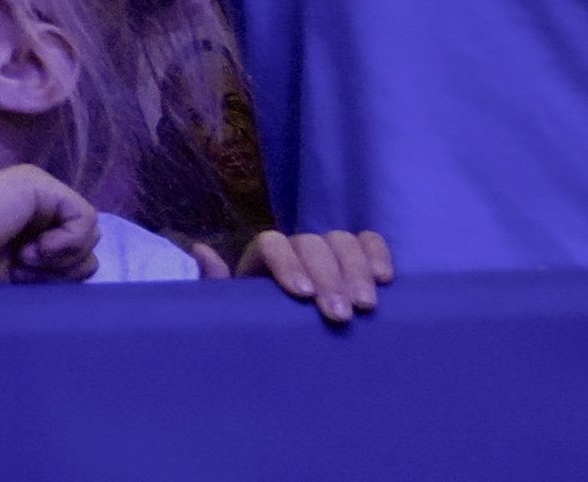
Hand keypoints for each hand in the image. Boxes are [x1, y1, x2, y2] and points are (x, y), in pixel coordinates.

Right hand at [0, 166, 99, 286]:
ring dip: (62, 257)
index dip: (61, 273)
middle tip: (25, 269)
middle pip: (88, 242)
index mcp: (30, 218)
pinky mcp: (39, 184)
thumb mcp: (24, 273)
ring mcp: (39, 188)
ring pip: (90, 233)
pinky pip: (84, 218)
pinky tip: (33, 248)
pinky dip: (66, 242)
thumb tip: (90, 266)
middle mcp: (38, 199)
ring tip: (24, 259)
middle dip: (65, 267)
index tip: (23, 278)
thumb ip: (54, 265)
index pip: (76, 251)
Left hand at [219, 227, 394, 325]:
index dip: (287, 264)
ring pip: (341, 241)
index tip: (302, 296)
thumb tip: (202, 251)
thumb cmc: (261, 327)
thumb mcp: (236, 312)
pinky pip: (368, 243)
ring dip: (355, 271)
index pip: (272, 242)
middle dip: (328, 277)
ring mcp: (328, 252)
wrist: (292, 346)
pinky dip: (377, 254)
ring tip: (366, 306)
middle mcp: (296, 248)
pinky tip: (385, 279)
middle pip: (311, 243)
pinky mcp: (358, 261)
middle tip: (340, 314)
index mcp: (263, 257)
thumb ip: (218, 285)